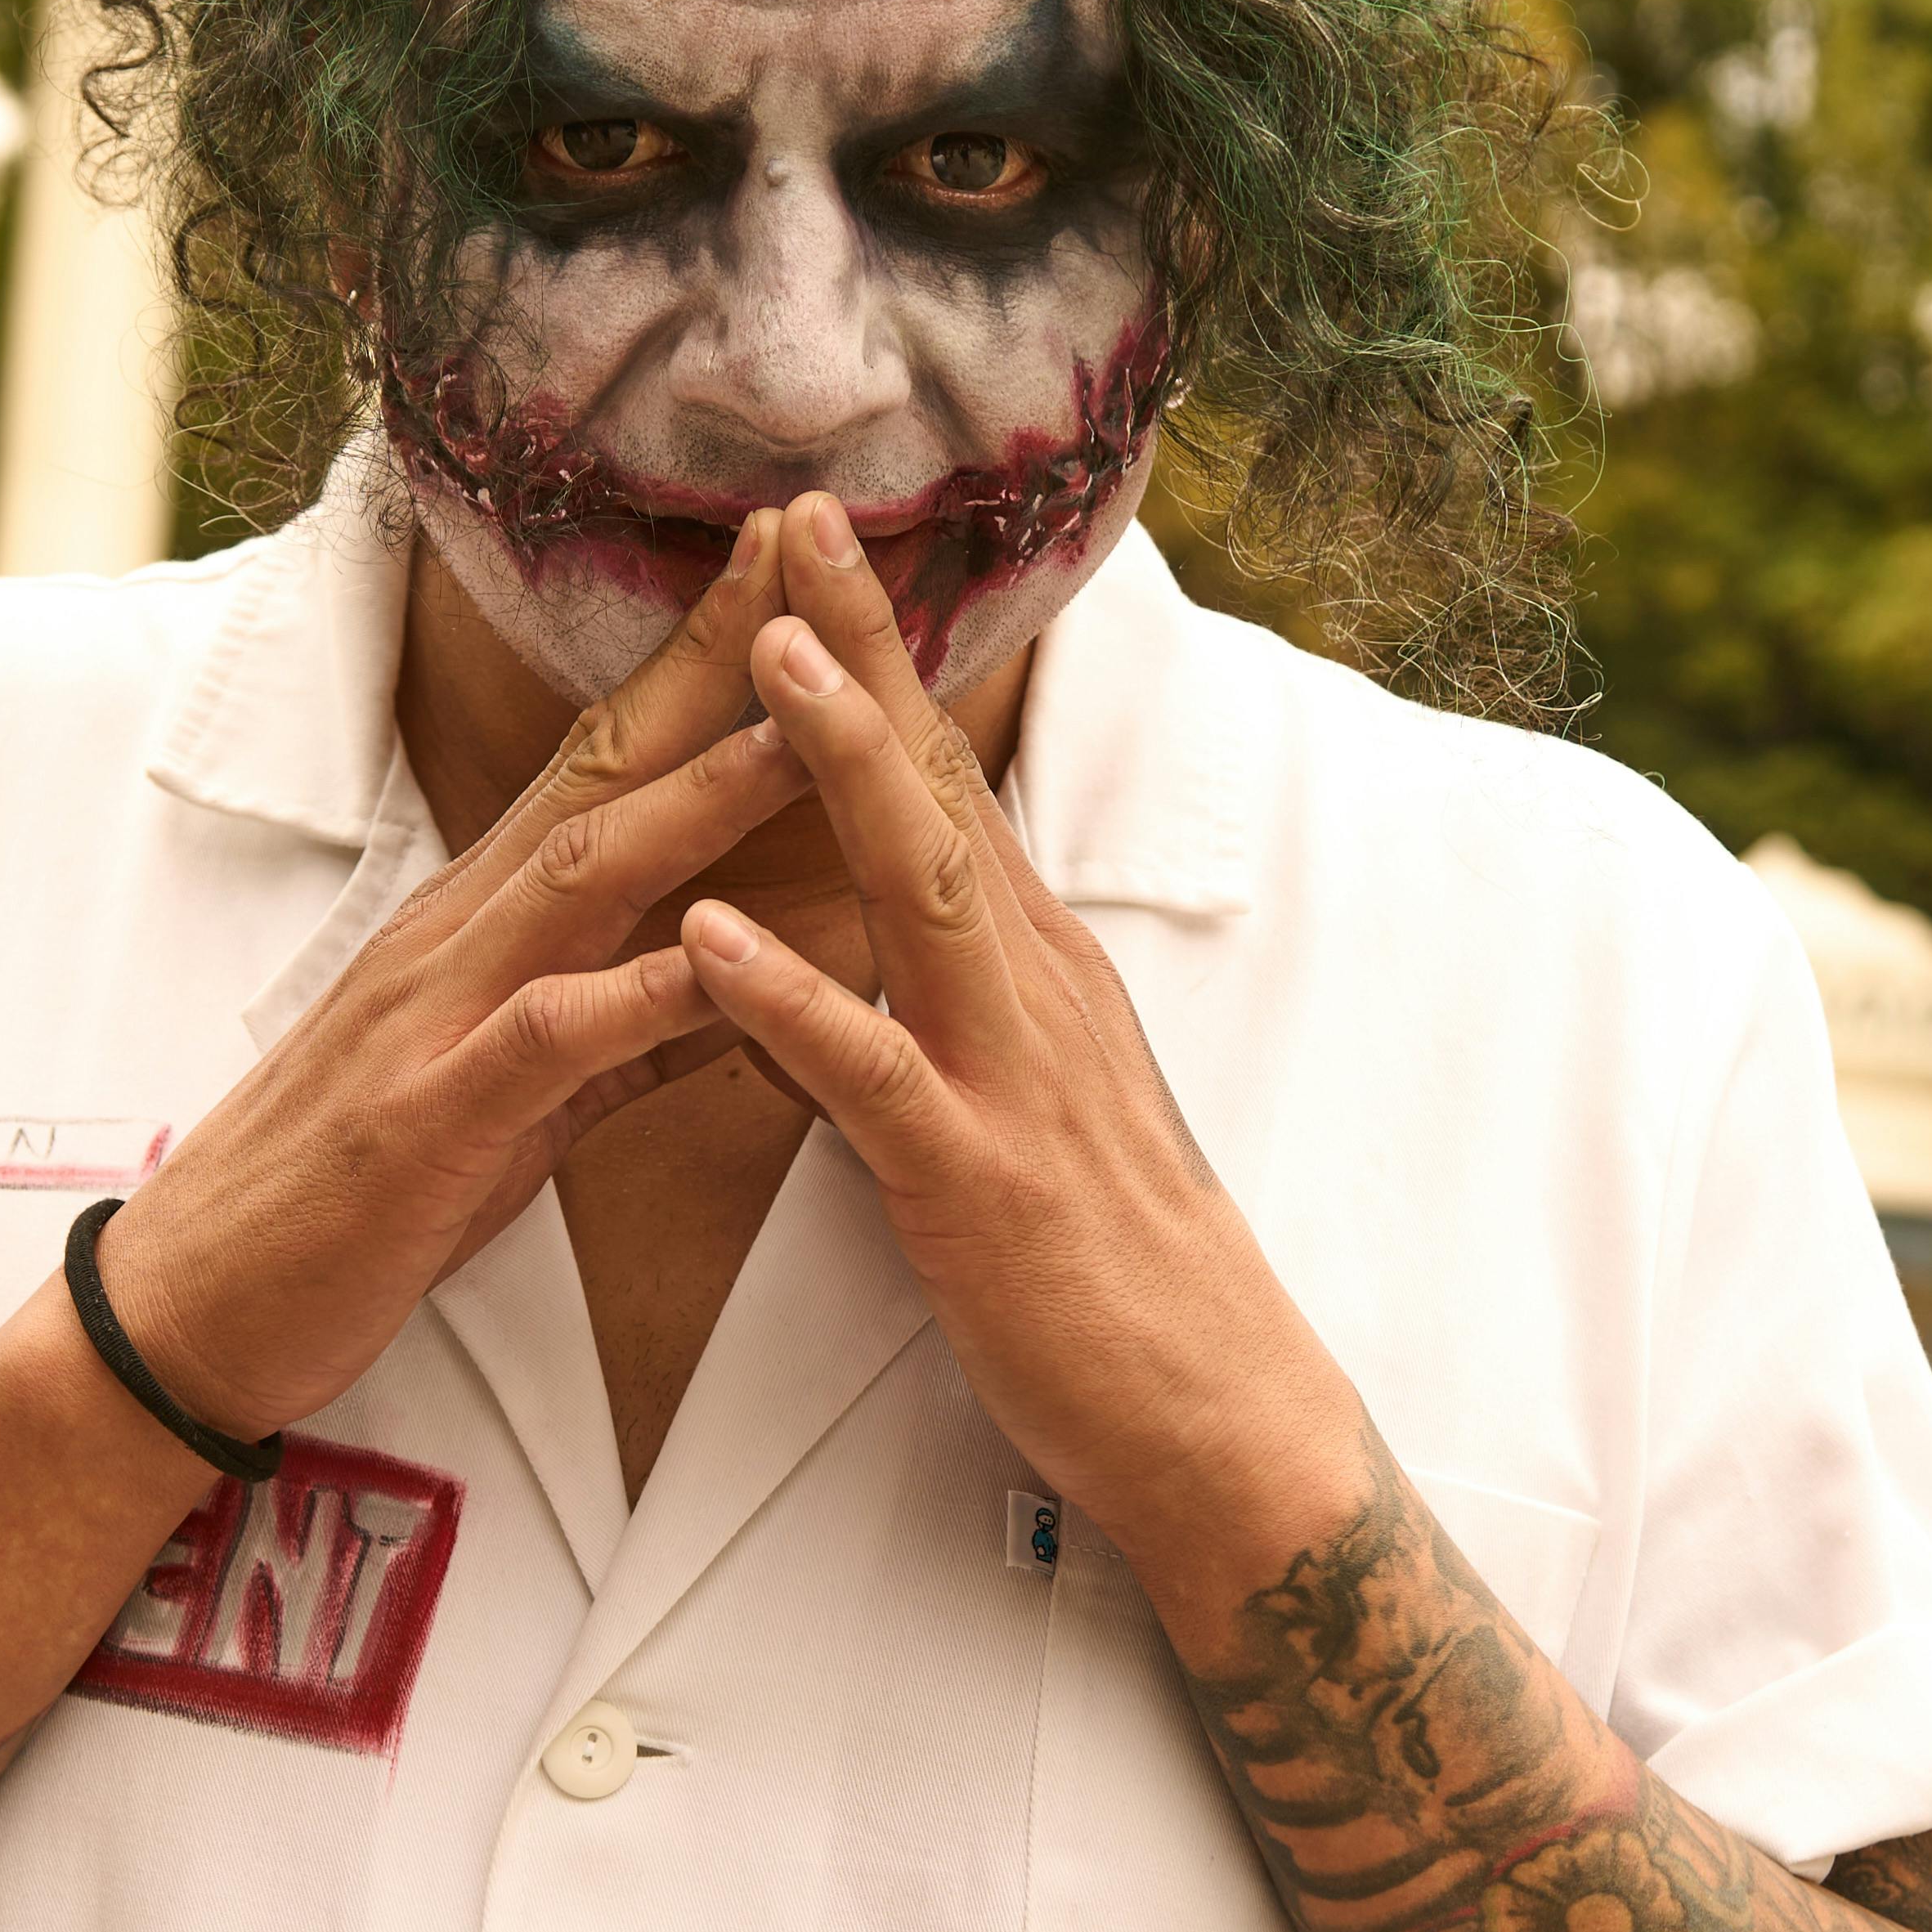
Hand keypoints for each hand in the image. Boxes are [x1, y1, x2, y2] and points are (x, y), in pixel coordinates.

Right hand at [94, 518, 808, 1442]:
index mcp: (478, 922)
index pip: (603, 760)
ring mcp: (437, 1015)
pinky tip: (717, 962)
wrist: (193, 1302)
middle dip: (712, 664)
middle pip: (602, 771)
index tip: (790, 567)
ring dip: (699, 798)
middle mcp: (457, 936)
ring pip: (584, 876)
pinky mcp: (430, 1116)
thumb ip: (628, 1034)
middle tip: (813, 560)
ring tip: (808, 730)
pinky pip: (548, 1039)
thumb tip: (737, 983)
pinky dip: (637, 993)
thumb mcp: (516, 1101)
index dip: (699, 660)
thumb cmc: (357, 1199)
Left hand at [675, 496, 1363, 1634]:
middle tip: (794, 518)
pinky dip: (789, 996)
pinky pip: (868, 1073)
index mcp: (1028, 963)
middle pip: (934, 783)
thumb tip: (814, 942)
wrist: (1214, 1414)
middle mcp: (1028, 985)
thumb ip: (904, 1013)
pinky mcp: (972, 1176)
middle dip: (861, 646)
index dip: (878, 652)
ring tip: (761, 653)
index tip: (815, 540)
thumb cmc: (1104, 1267)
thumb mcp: (1005, 1102)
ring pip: (915, 885)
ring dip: (839, 761)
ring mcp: (1006, 1072)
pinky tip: (718, 934)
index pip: (942, 773)